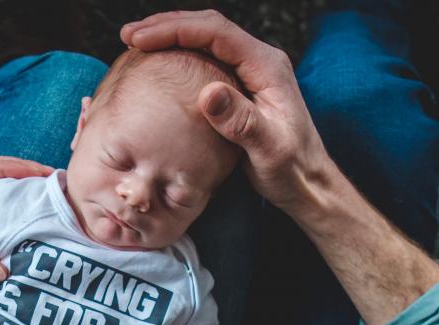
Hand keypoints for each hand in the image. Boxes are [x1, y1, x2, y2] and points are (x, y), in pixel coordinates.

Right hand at [121, 10, 335, 214]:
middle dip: (167, 26)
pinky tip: (160, 65)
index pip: (216, 32)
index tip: (141, 40)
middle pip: (209, 27)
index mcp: (267, 67)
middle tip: (129, 36)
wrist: (308, 184)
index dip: (175, 30)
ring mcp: (252, 72)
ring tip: (137, 43)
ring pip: (207, 40)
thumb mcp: (268, 150)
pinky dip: (181, 56)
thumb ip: (240, 121)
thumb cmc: (291, 170)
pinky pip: (208, 59)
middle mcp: (260, 61)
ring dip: (172, 37)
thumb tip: (208, 93)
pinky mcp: (243, 87)